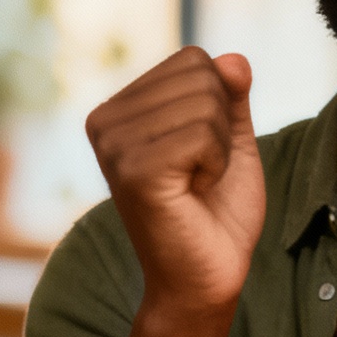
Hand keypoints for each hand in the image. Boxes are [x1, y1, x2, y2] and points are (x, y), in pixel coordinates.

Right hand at [85, 48, 262, 336]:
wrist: (205, 277)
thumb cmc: (215, 214)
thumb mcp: (229, 141)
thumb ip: (229, 96)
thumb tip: (232, 58)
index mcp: (118, 110)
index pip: (193, 59)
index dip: (219, 104)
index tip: (199, 153)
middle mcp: (104, 123)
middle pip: (201, 75)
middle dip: (221, 124)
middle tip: (199, 172)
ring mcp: (114, 147)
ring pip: (207, 103)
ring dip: (220, 148)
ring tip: (194, 184)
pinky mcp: (133, 172)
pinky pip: (204, 134)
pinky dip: (216, 164)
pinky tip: (191, 193)